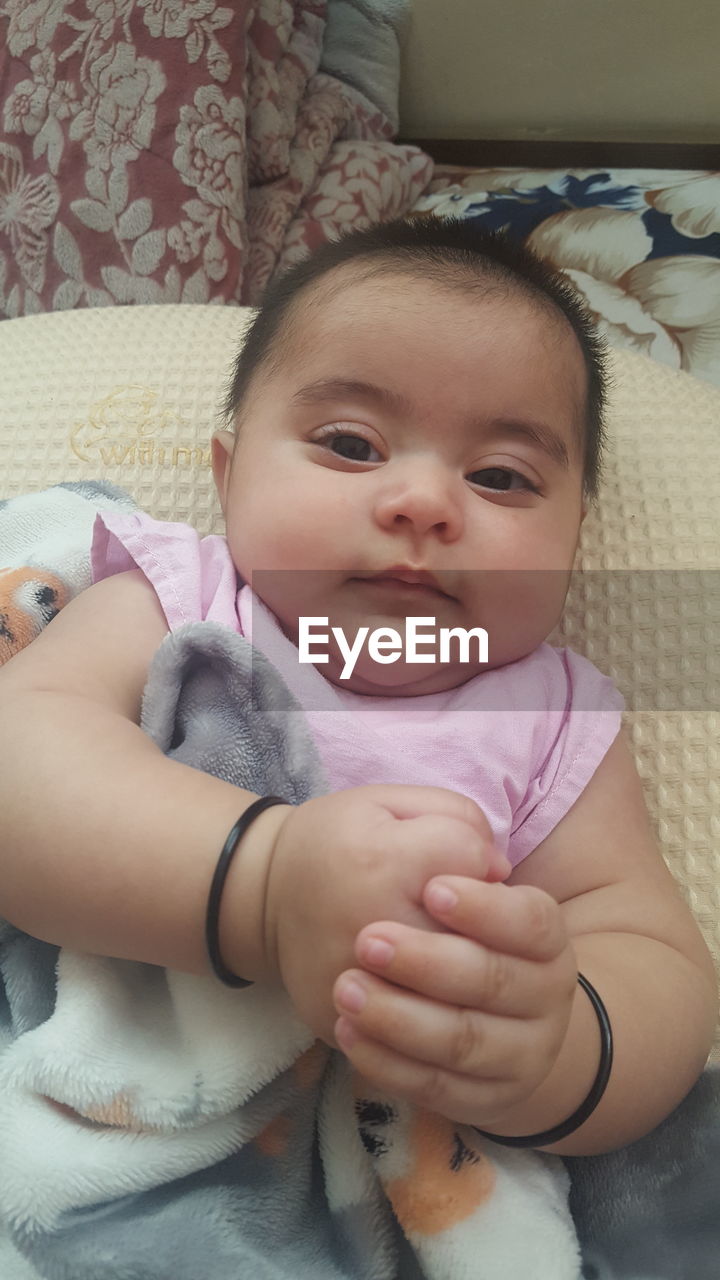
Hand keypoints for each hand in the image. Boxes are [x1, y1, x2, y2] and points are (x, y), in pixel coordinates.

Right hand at [263, 786, 510, 1042]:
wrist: (263, 893)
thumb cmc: (338, 841)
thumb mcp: (389, 802)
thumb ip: (456, 819)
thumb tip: (499, 871)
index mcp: (386, 862)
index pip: (473, 862)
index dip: (477, 858)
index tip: (458, 861)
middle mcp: (373, 929)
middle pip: (472, 939)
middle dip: (480, 927)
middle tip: (455, 916)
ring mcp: (357, 986)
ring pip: (450, 999)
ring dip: (463, 981)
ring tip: (445, 956)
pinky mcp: (343, 1024)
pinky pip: (407, 1040)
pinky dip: (426, 1020)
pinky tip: (420, 994)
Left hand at [331, 874, 577, 1127]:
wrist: (479, 1007)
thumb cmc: (456, 927)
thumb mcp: (459, 870)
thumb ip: (462, 842)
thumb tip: (479, 858)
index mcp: (548, 940)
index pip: (531, 922)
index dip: (485, 908)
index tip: (431, 888)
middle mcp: (546, 999)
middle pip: (493, 982)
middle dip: (428, 962)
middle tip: (368, 940)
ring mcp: (520, 1055)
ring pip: (463, 1042)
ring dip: (400, 1018)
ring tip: (346, 988)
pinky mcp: (484, 1100)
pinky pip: (436, 1088)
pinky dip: (390, 1064)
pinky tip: (349, 1031)